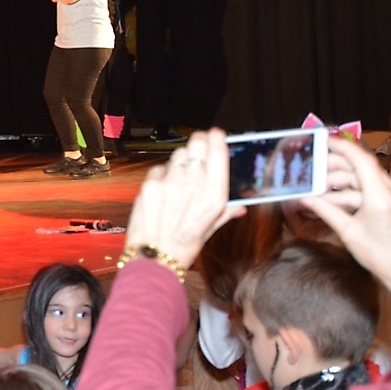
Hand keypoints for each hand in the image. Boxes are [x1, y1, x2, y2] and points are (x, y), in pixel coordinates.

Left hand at [123, 129, 244, 269]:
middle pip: (196, 144)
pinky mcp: (150, 183)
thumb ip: (226, 212)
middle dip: (198, 143)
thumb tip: (241, 207)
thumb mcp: (211, 229)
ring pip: (177, 154)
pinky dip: (162, 175)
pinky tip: (163, 189)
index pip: (218, 152)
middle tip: (198, 148)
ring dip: (181, 160)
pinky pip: (159, 168)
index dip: (216, 138)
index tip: (215, 134)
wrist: (155, 256)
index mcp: (215, 193)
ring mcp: (170, 180)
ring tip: (180, 177)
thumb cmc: (185, 245)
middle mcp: (194, 182)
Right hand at [302, 138, 390, 305]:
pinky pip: (368, 190)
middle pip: (359, 168)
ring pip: (362, 180)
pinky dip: (350, 193)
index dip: (340, 147)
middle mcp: (390, 190)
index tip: (321, 142)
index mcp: (380, 195)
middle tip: (310, 172)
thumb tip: (304, 199)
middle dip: (333, 168)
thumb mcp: (348, 233)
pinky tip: (332, 201)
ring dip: (339, 184)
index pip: (361, 160)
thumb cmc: (379, 255)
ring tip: (316, 193)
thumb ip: (326, 211)